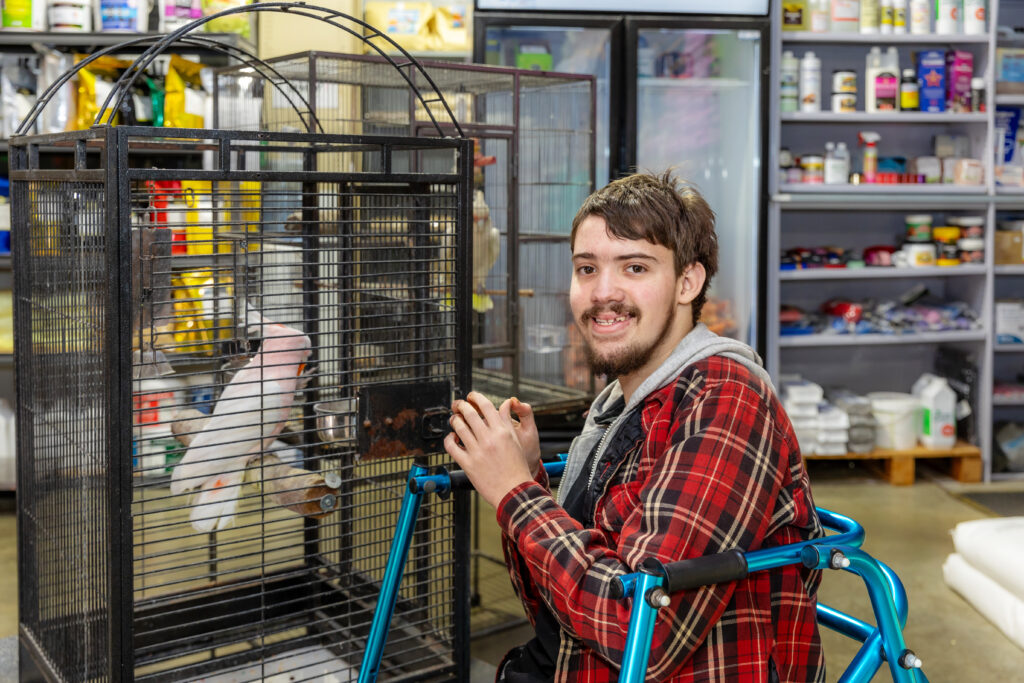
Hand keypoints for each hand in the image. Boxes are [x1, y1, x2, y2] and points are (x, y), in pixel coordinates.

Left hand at [444, 391, 534, 507]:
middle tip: (458, 405)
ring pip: (459, 427)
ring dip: (454, 420)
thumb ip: (506, 422)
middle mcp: (488, 439)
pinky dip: (449, 439)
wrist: (514, 492)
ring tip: (455, 420)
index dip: (475, 397)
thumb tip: (504, 404)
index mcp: (502, 431)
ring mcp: (477, 451)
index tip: (471, 397)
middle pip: (469, 413)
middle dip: (461, 406)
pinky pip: (452, 447)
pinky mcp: (468, 464)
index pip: (485, 406)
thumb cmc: (517, 468)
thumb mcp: (516, 441)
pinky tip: (452, 438)